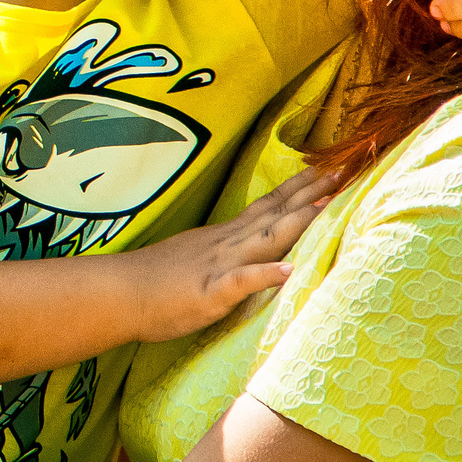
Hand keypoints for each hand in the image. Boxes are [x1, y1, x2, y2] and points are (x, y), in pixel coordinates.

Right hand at [116, 166, 336, 341]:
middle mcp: (228, 244)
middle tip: (344, 169)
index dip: (300, 187)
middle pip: (276, 213)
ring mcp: (219, 265)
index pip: (269, 205)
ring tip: (326, 205)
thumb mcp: (195, 256)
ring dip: (298, 221)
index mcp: (225, 237)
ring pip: (265, 239)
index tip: (329, 168)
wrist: (117, 294)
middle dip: (311, 192)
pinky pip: (240, 282)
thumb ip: (225, 250)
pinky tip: (288, 270)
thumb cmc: (154, 281)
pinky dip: (265, 274)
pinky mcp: (209, 292)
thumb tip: (250, 244)